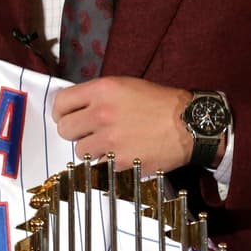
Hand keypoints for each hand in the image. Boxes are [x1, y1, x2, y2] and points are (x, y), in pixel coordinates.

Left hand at [52, 78, 194, 172]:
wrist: (189, 124)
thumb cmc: (159, 103)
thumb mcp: (124, 85)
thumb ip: (96, 95)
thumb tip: (73, 107)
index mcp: (102, 90)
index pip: (60, 102)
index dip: (61, 111)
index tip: (66, 116)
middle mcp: (102, 114)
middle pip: (64, 129)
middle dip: (74, 131)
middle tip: (87, 131)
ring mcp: (110, 140)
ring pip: (79, 150)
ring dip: (89, 148)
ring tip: (108, 142)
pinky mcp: (119, 162)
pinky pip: (98, 165)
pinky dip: (105, 161)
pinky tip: (120, 152)